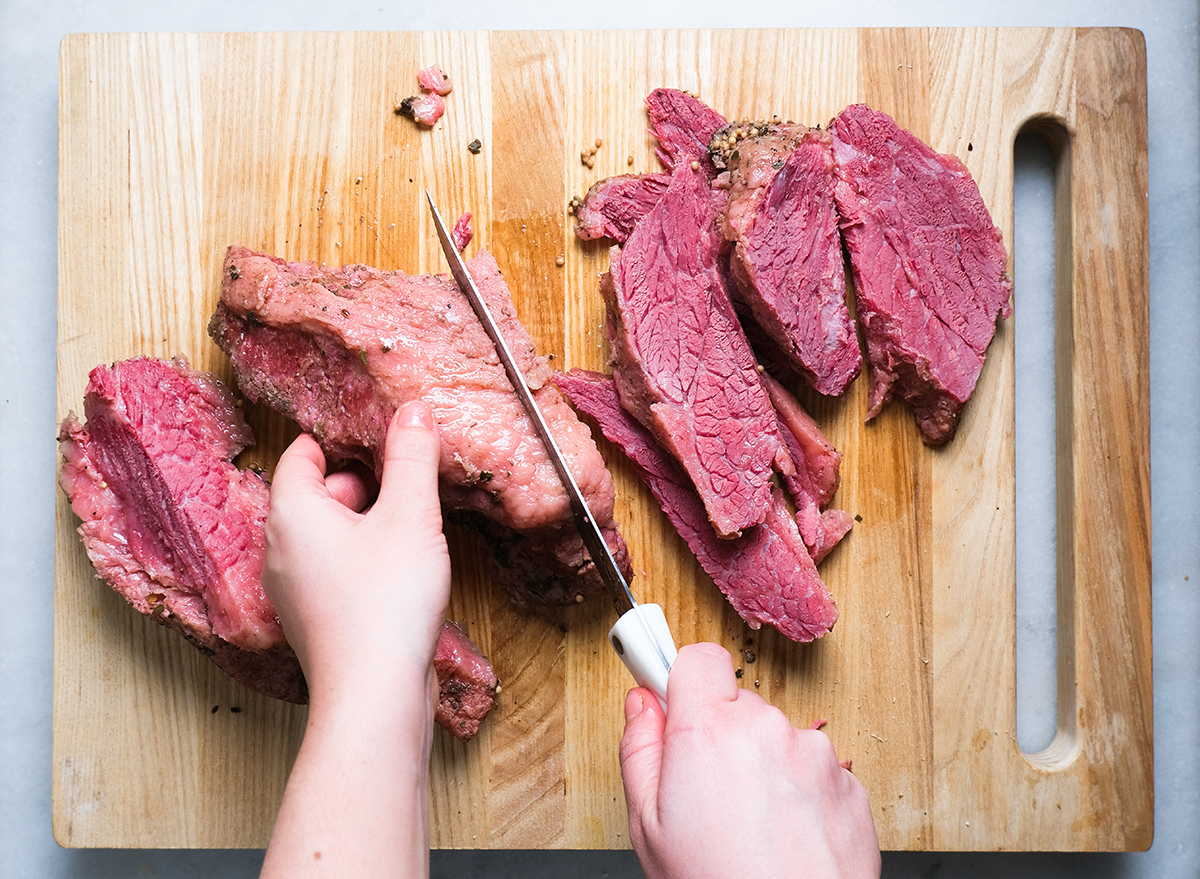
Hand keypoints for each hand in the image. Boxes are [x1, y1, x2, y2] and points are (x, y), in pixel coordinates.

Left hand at [262, 400, 450, 699]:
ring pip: (326, 535)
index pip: (302, 453)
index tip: (377, 433)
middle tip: (407, 481)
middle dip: (362, 482)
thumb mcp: (410, 516)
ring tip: (410, 527)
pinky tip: (400, 571)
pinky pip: (332, 570)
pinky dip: (361, 560)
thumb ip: (412, 457)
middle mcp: (280, 549)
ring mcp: (292, 589)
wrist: (373, 695)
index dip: (340, 438)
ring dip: (365, 524)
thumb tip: (412, 411)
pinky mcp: (313, 619)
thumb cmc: (385, 604)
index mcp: (291, 512)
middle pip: (316, 493)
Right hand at [619, 643, 880, 878]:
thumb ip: (640, 748)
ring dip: (764, 768)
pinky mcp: (849, 785)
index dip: (682, 680)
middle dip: (721, 735)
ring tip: (750, 828)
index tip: (670, 694)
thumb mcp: (648, 824)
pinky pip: (813, 771)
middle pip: (737, 705)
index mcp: (710, 730)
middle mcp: (768, 729)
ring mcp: (815, 756)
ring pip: (777, 739)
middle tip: (707, 793)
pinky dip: (799, 796)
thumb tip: (641, 704)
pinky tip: (783, 838)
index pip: (698, 658)